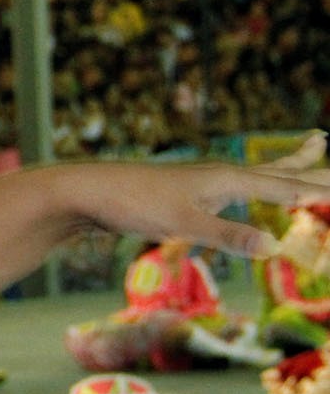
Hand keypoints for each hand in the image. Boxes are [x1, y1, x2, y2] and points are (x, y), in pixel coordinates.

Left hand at [63, 133, 329, 259]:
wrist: (85, 192)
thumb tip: (272, 246)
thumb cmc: (131, 204)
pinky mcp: (188, 193)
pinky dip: (256, 183)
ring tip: (314, 147)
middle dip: (311, 166)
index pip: (286, 186)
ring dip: (288, 166)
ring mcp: (204, 183)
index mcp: (226, 179)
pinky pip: (236, 186)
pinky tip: (247, 187)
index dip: (320, 190)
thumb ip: (227, 235)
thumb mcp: (181, 223)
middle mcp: (220, 175)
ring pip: (258, 174)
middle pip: (278, 171)